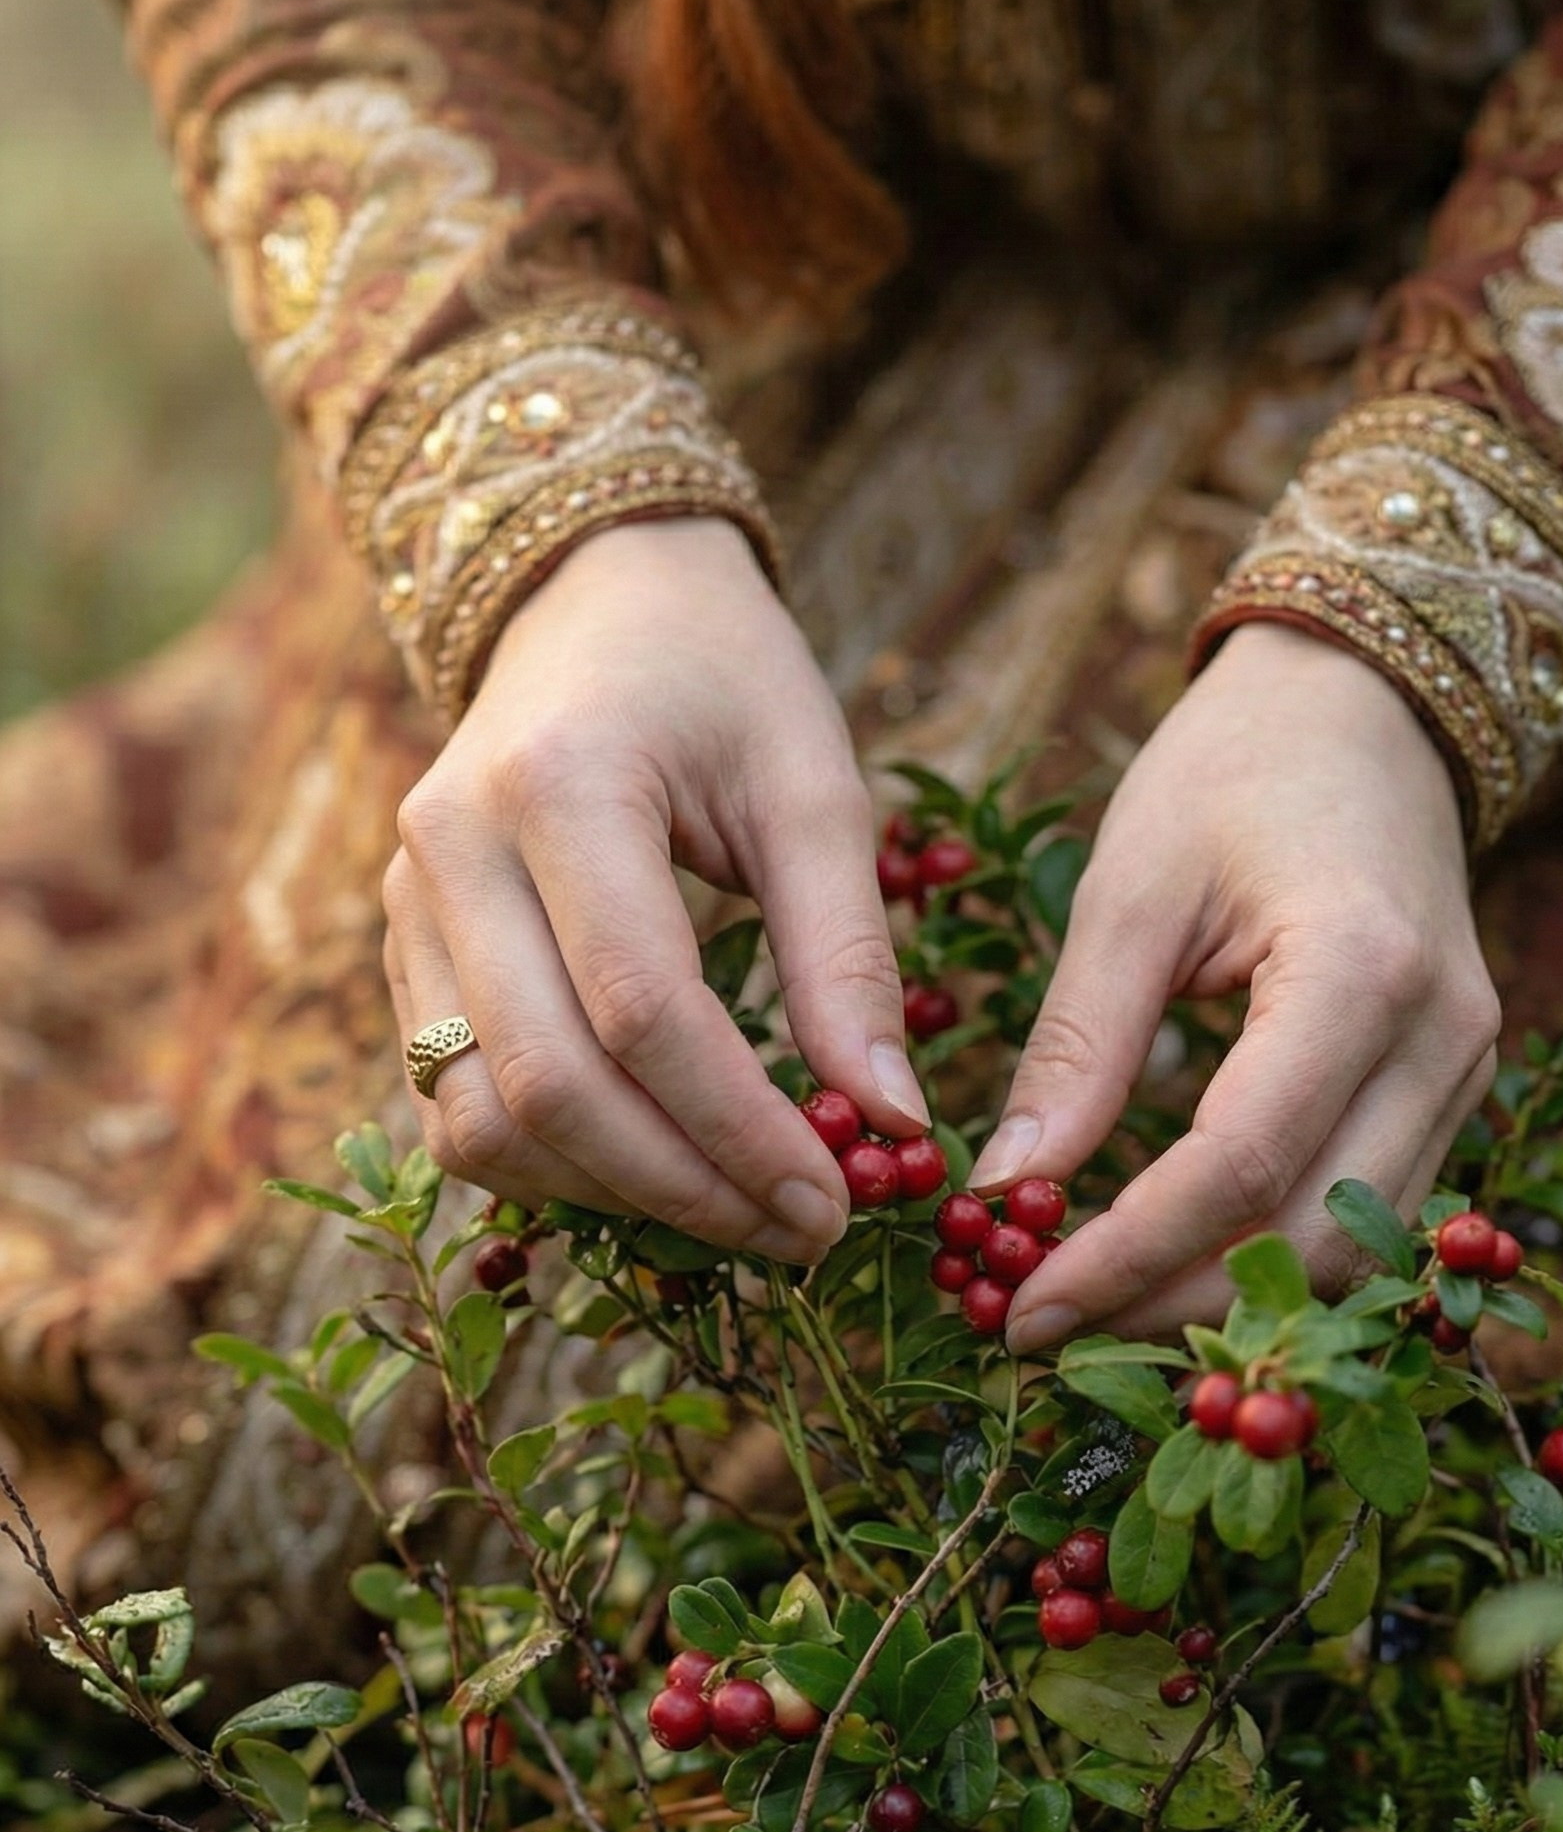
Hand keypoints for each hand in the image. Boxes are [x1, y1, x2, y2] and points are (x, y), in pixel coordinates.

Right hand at [382, 518, 926, 1258]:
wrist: (591, 598)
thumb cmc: (722, 680)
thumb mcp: (813, 786)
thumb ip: (849, 956)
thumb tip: (890, 1124)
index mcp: (559, 785)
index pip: (642, 1011)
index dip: (739, 1131)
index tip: (836, 1202)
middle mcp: (452, 850)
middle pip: (549, 1085)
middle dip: (684, 1188)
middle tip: (801, 1232)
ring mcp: (407, 908)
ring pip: (481, 1121)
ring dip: (612, 1195)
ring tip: (738, 1212)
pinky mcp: (404, 954)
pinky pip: (455, 1107)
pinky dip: (554, 1168)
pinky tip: (657, 1170)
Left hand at [980, 625, 1501, 1350]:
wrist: (1362, 708)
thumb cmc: (1232, 772)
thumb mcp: (1132, 888)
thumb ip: (1076, 1046)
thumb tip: (1004, 1189)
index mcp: (1364, 972)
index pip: (1240, 1165)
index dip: (1125, 1256)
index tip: (1018, 1308)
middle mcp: (1446, 1039)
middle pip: (1311, 1237)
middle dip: (1170, 1305)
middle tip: (1038, 1332)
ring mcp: (1468, 1072)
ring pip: (1350, 1248)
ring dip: (1220, 1300)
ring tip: (1091, 1315)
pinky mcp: (1452, 1090)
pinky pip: (1365, 1210)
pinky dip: (1266, 1255)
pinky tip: (1170, 1266)